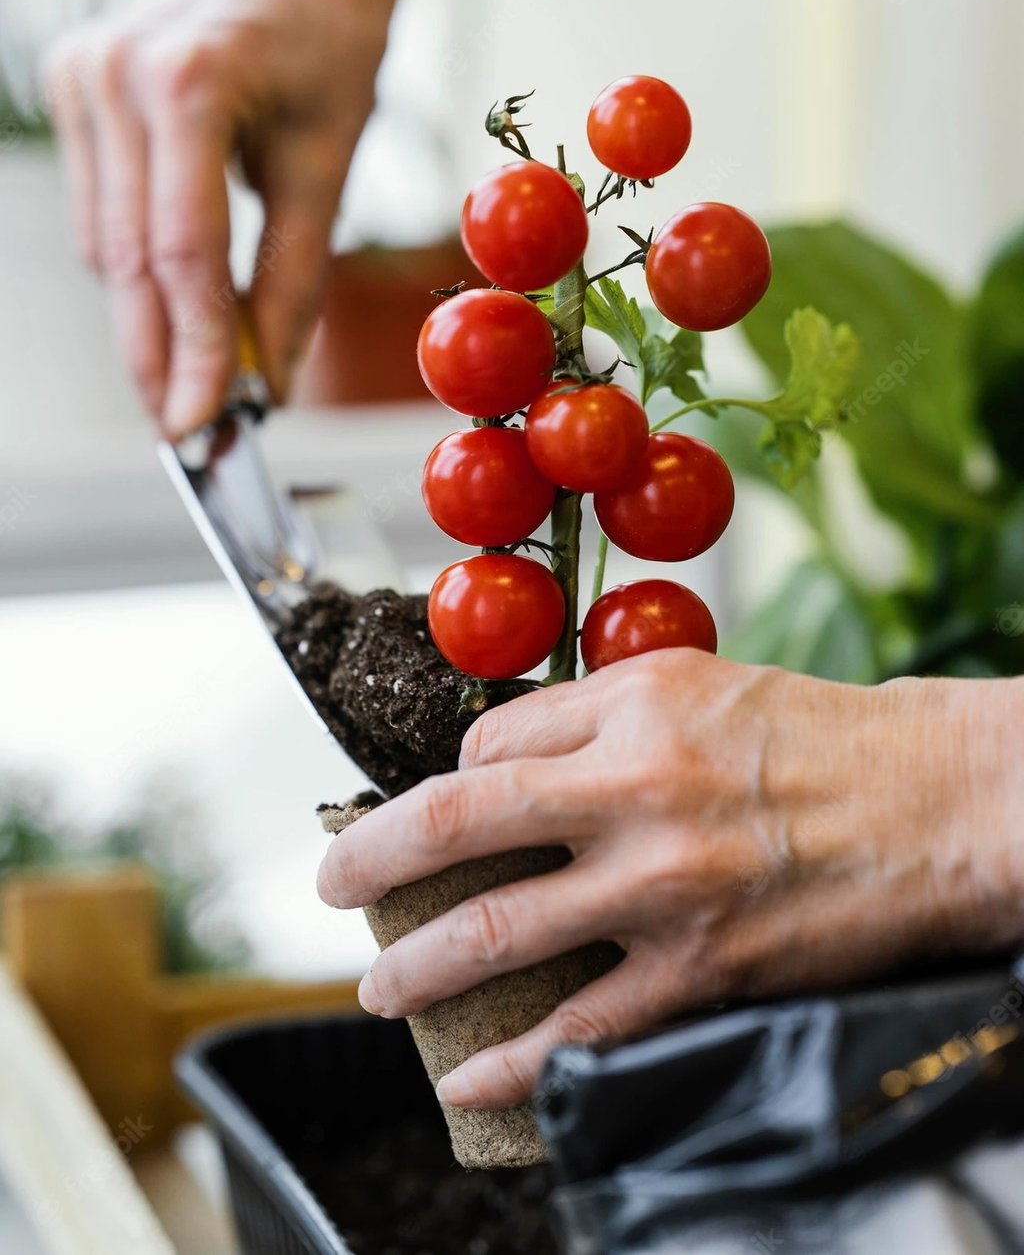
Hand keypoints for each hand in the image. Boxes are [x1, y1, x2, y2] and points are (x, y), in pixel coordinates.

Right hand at [44, 0, 411, 435]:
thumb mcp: (329, 168)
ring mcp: (81, 73)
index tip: (204, 429)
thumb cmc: (333, 49)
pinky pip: (99, 210)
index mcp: (188, 81)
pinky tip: (180, 283)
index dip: (192, 352)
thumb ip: (294, 283)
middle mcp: (115, 72)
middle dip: (162, 354)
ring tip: (204, 365)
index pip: (182, 252)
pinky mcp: (70, 81)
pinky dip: (140, 262)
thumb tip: (266, 387)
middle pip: (131, 259)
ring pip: (106, 247)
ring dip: (151, 314)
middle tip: (195, 432)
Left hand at [318, 650, 1022, 1108]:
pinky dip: (507, 1062)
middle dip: (372, 859)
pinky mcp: (701, 971)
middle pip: (458, 824)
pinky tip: (462, 1075)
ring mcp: (662, 889)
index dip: (450, 780)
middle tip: (330, 883)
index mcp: (631, 709)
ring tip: (376, 984)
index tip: (440, 810)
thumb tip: (501, 753)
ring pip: (497, 933)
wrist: (934, 804)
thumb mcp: (701, 683)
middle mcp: (635, 791)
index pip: (489, 747)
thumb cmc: (819, 737)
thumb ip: (595, 713)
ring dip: (415, 967)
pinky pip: (579, 1030)